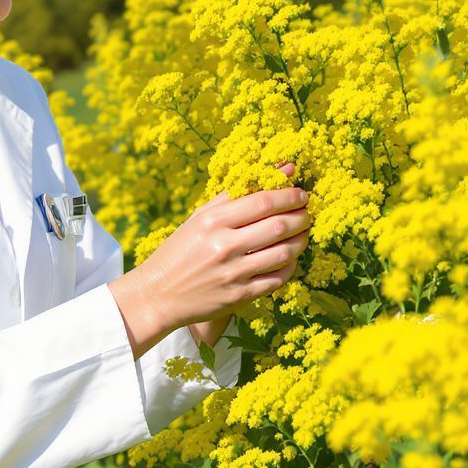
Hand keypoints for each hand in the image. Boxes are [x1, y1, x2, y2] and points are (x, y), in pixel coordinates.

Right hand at [139, 161, 310, 332]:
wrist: (159, 294)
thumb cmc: (181, 250)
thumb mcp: (199, 218)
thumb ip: (235, 194)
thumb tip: (277, 171)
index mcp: (211, 221)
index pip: (262, 202)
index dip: (289, 195)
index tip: (301, 193)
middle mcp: (223, 246)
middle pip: (279, 226)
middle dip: (302, 216)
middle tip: (307, 212)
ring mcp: (233, 273)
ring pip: (284, 253)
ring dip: (302, 240)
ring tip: (303, 232)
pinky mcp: (240, 296)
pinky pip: (278, 278)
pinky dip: (291, 265)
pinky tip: (290, 257)